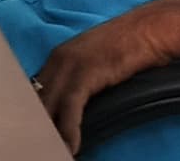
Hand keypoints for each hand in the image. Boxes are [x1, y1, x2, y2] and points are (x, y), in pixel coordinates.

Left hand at [33, 3, 177, 150]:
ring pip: (48, 106)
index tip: (34, 133)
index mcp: (57, 58)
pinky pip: (70, 108)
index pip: (33, 91)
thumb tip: (70, 107)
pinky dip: (69, 131)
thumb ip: (79, 80)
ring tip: (51, 152)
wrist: (147, 30)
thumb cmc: (127, 47)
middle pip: (35, 99)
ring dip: (49, 133)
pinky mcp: (84, 73)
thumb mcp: (94, 62)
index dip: (32, 114)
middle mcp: (57, 60)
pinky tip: (71, 147)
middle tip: (40, 147)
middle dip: (35, 125)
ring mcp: (69, 65)